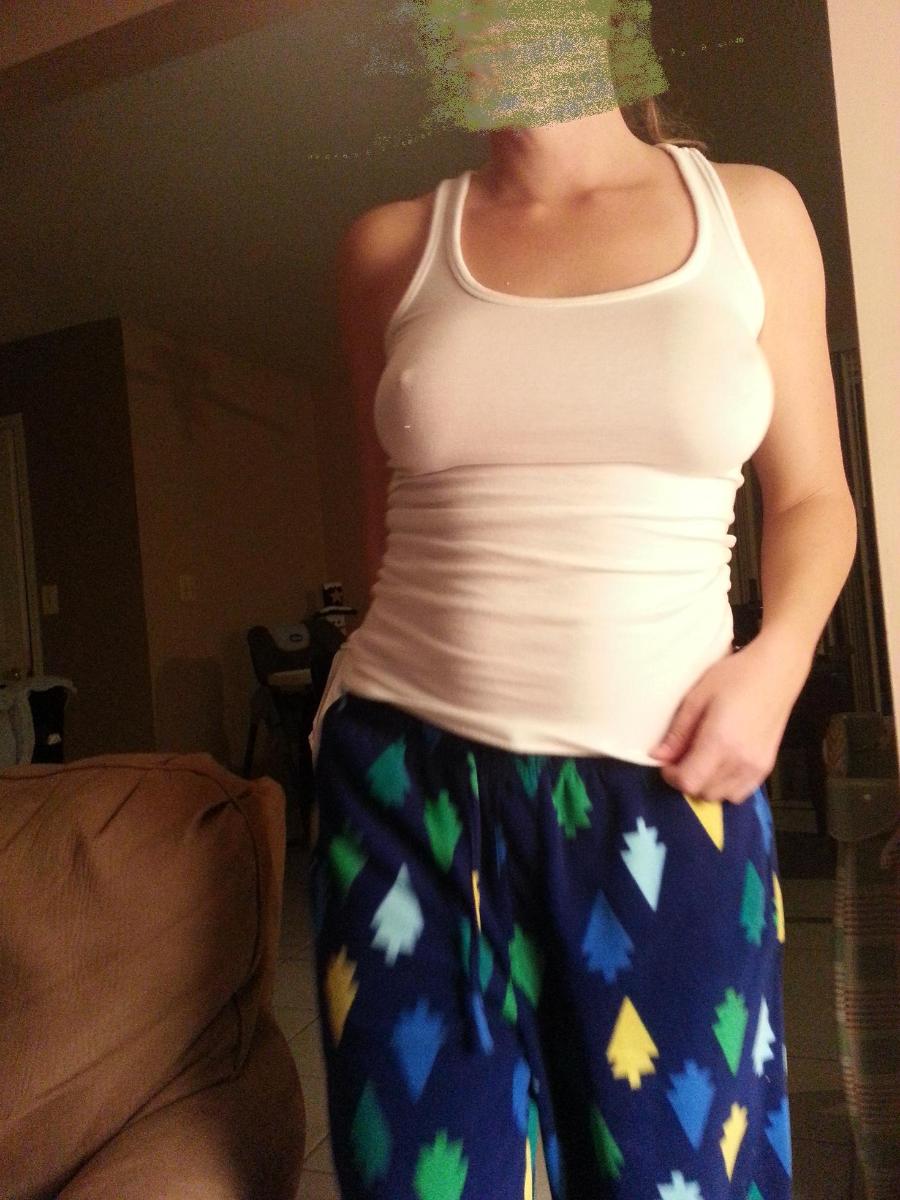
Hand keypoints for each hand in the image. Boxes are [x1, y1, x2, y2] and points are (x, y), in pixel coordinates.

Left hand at [646, 638, 809, 804]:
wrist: (776, 671)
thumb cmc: (734, 676)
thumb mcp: (697, 697)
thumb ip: (678, 732)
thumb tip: (657, 756)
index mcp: (720, 742)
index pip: (689, 781)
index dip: (671, 776)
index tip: (666, 761)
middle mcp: (740, 761)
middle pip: (704, 792)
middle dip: (686, 780)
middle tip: (682, 758)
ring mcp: (757, 767)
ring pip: (722, 796)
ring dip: (706, 786)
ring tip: (701, 761)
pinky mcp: (767, 767)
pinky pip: (741, 793)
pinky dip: (725, 787)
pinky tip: (720, 766)